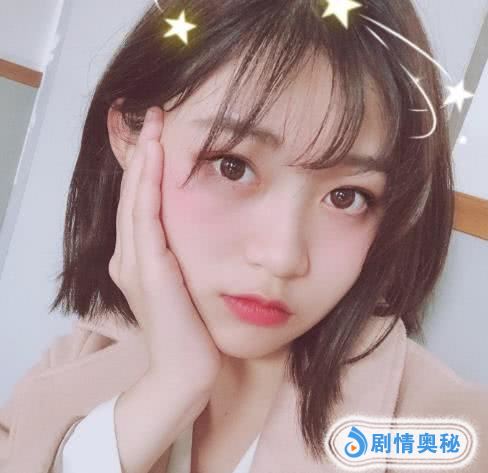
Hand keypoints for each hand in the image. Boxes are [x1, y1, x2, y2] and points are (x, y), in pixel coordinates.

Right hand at [108, 106, 221, 390]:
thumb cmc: (193, 330)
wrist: (187, 370)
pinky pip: (146, 217)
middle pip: (135, 193)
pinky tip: (156, 155)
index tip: (161, 133)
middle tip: (156, 113)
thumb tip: (200, 232)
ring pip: (137, 198)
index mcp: (138, 260)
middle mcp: (129, 257)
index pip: (141, 202)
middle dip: (145, 152)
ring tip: (156, 121)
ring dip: (146, 158)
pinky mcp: (148, 270)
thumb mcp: (186, 285)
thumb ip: (183, 258)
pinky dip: (149, 183)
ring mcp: (134, 263)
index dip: (148, 166)